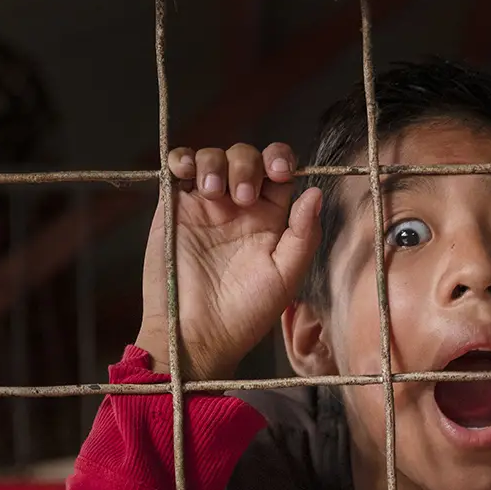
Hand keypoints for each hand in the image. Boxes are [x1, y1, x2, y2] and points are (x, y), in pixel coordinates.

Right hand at [137, 142, 321, 382]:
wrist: (197, 332)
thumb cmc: (246, 313)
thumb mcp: (286, 276)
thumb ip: (304, 234)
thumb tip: (315, 192)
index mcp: (270, 220)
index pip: (280, 172)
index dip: (281, 160)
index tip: (280, 172)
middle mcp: (239, 208)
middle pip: (248, 158)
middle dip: (248, 164)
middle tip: (242, 197)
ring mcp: (206, 205)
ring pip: (214, 157)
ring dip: (216, 162)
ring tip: (214, 192)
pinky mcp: (174, 207)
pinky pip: (178, 168)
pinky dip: (183, 159)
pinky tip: (187, 174)